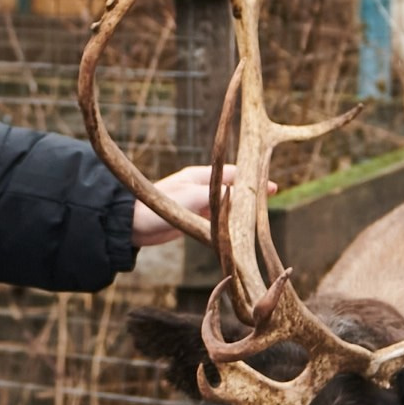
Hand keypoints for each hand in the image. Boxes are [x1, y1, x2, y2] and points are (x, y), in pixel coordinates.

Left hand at [131, 165, 272, 249]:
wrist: (132, 224)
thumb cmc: (161, 205)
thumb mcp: (194, 198)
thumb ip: (219, 196)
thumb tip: (242, 196)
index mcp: (200, 176)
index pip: (234, 173)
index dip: (252, 179)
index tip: (271, 185)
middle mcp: (200, 187)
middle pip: (232, 189)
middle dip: (250, 194)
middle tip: (269, 200)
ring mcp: (196, 203)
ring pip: (225, 205)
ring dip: (240, 210)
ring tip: (258, 217)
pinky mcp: (191, 219)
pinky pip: (216, 220)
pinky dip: (228, 223)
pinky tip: (238, 231)